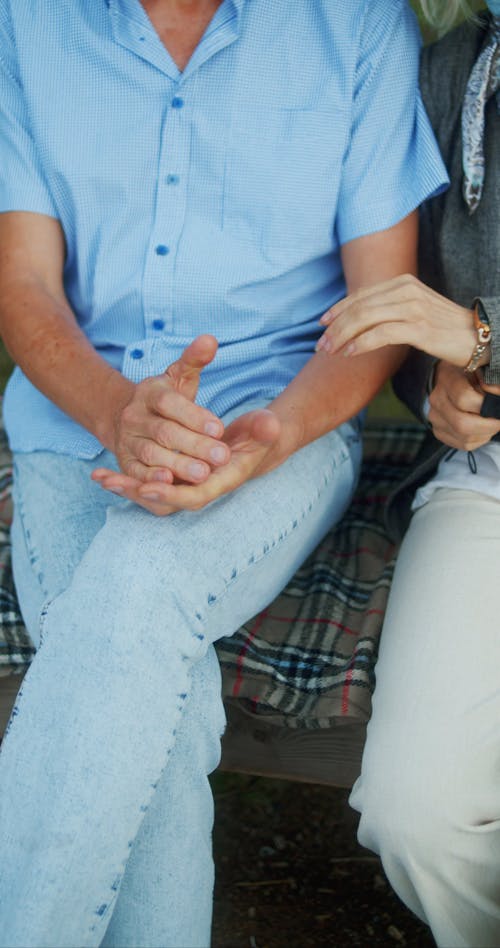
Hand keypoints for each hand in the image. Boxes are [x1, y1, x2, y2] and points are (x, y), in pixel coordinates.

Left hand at [93, 407, 280, 515]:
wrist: (253, 443)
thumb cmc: (258, 434)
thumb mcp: (262, 427)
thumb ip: (264, 427)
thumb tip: (270, 424)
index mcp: (223, 480)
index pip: (195, 495)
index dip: (171, 494)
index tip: (148, 487)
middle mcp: (203, 488)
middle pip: (167, 499)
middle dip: (141, 492)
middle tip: (115, 482)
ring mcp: (187, 485)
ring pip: (154, 493)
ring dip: (127, 487)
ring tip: (101, 477)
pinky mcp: (177, 479)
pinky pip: (148, 483)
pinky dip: (126, 480)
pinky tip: (101, 473)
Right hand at [94, 335, 230, 487]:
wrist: (124, 418)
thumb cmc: (165, 400)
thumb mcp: (178, 377)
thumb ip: (194, 360)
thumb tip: (210, 340)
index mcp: (151, 393)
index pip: (171, 403)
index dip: (194, 416)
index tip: (220, 428)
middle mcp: (135, 416)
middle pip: (164, 432)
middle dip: (194, 445)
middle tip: (222, 457)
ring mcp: (128, 440)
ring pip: (152, 453)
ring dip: (177, 464)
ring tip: (203, 474)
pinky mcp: (125, 462)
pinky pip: (137, 471)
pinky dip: (151, 478)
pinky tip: (170, 483)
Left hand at [316, 275, 479, 369]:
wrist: (478, 336)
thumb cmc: (444, 329)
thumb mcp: (415, 310)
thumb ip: (391, 308)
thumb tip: (360, 320)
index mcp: (404, 282)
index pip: (361, 294)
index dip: (338, 309)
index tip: (322, 324)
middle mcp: (407, 290)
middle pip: (359, 306)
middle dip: (335, 326)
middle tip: (321, 344)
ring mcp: (413, 307)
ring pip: (365, 318)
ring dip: (342, 336)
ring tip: (330, 351)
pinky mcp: (419, 327)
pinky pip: (380, 334)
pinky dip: (360, 344)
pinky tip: (349, 353)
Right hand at [427, 361, 499, 450]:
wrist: (453, 377)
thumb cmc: (472, 371)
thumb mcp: (482, 365)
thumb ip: (490, 376)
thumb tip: (493, 391)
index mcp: (447, 378)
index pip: (464, 398)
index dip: (485, 404)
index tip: (496, 401)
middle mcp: (436, 399)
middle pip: (462, 424)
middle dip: (488, 425)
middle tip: (499, 417)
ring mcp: (435, 417)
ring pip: (465, 437)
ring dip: (486, 432)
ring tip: (492, 420)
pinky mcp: (439, 431)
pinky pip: (464, 444)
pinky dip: (479, 439)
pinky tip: (483, 427)